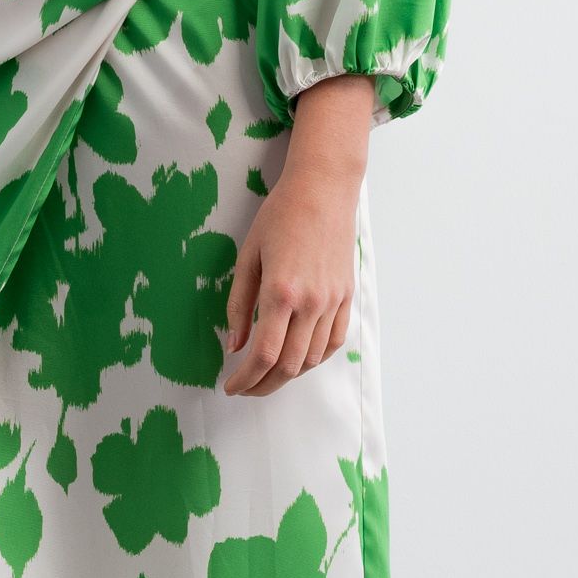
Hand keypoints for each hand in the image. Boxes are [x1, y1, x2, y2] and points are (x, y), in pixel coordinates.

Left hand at [221, 169, 359, 396]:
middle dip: (264, 384)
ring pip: (313, 359)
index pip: (263, 355)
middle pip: (289, 366)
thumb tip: (234, 346)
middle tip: (245, 388)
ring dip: (289, 374)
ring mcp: (333, 302)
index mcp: (281, 292)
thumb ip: (240, 304)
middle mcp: (311, 303)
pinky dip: (316, 358)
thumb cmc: (280, 215)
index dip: (246, 379)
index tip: (231, 387)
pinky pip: (334, 342)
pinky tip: (299, 356)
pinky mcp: (347, 296)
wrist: (323, 189)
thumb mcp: (248, 255)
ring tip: (268, 373)